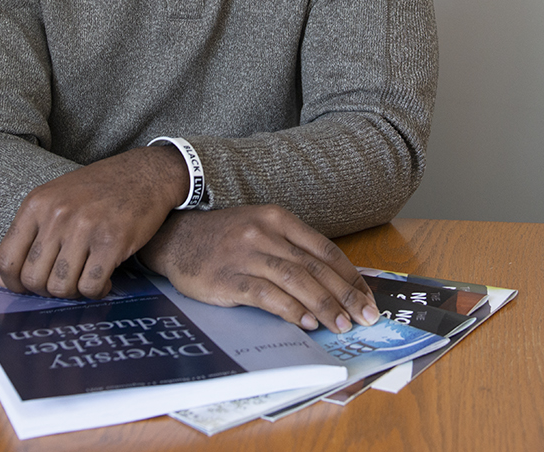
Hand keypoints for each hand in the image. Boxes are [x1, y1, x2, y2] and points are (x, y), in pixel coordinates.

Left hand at [0, 144, 187, 298]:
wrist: (144, 174)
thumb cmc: (98, 190)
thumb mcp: (55, 200)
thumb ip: (30, 235)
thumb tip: (4, 279)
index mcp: (36, 204)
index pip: (7, 259)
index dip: (13, 284)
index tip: (25, 289)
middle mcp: (57, 214)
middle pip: (33, 279)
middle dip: (46, 291)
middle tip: (64, 283)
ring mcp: (85, 227)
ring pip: (61, 287)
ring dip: (73, 292)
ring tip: (84, 280)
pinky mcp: (112, 241)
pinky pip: (91, 286)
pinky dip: (96, 291)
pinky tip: (104, 280)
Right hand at [138, 205, 378, 332]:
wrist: (175, 238)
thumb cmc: (223, 238)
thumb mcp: (260, 229)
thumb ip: (290, 249)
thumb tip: (329, 282)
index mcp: (278, 218)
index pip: (325, 249)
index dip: (350, 275)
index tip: (368, 297)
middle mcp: (265, 232)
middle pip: (315, 266)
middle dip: (346, 294)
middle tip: (367, 316)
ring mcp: (247, 254)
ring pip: (297, 280)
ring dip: (325, 305)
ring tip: (343, 325)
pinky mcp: (229, 277)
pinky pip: (267, 295)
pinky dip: (291, 310)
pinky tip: (306, 323)